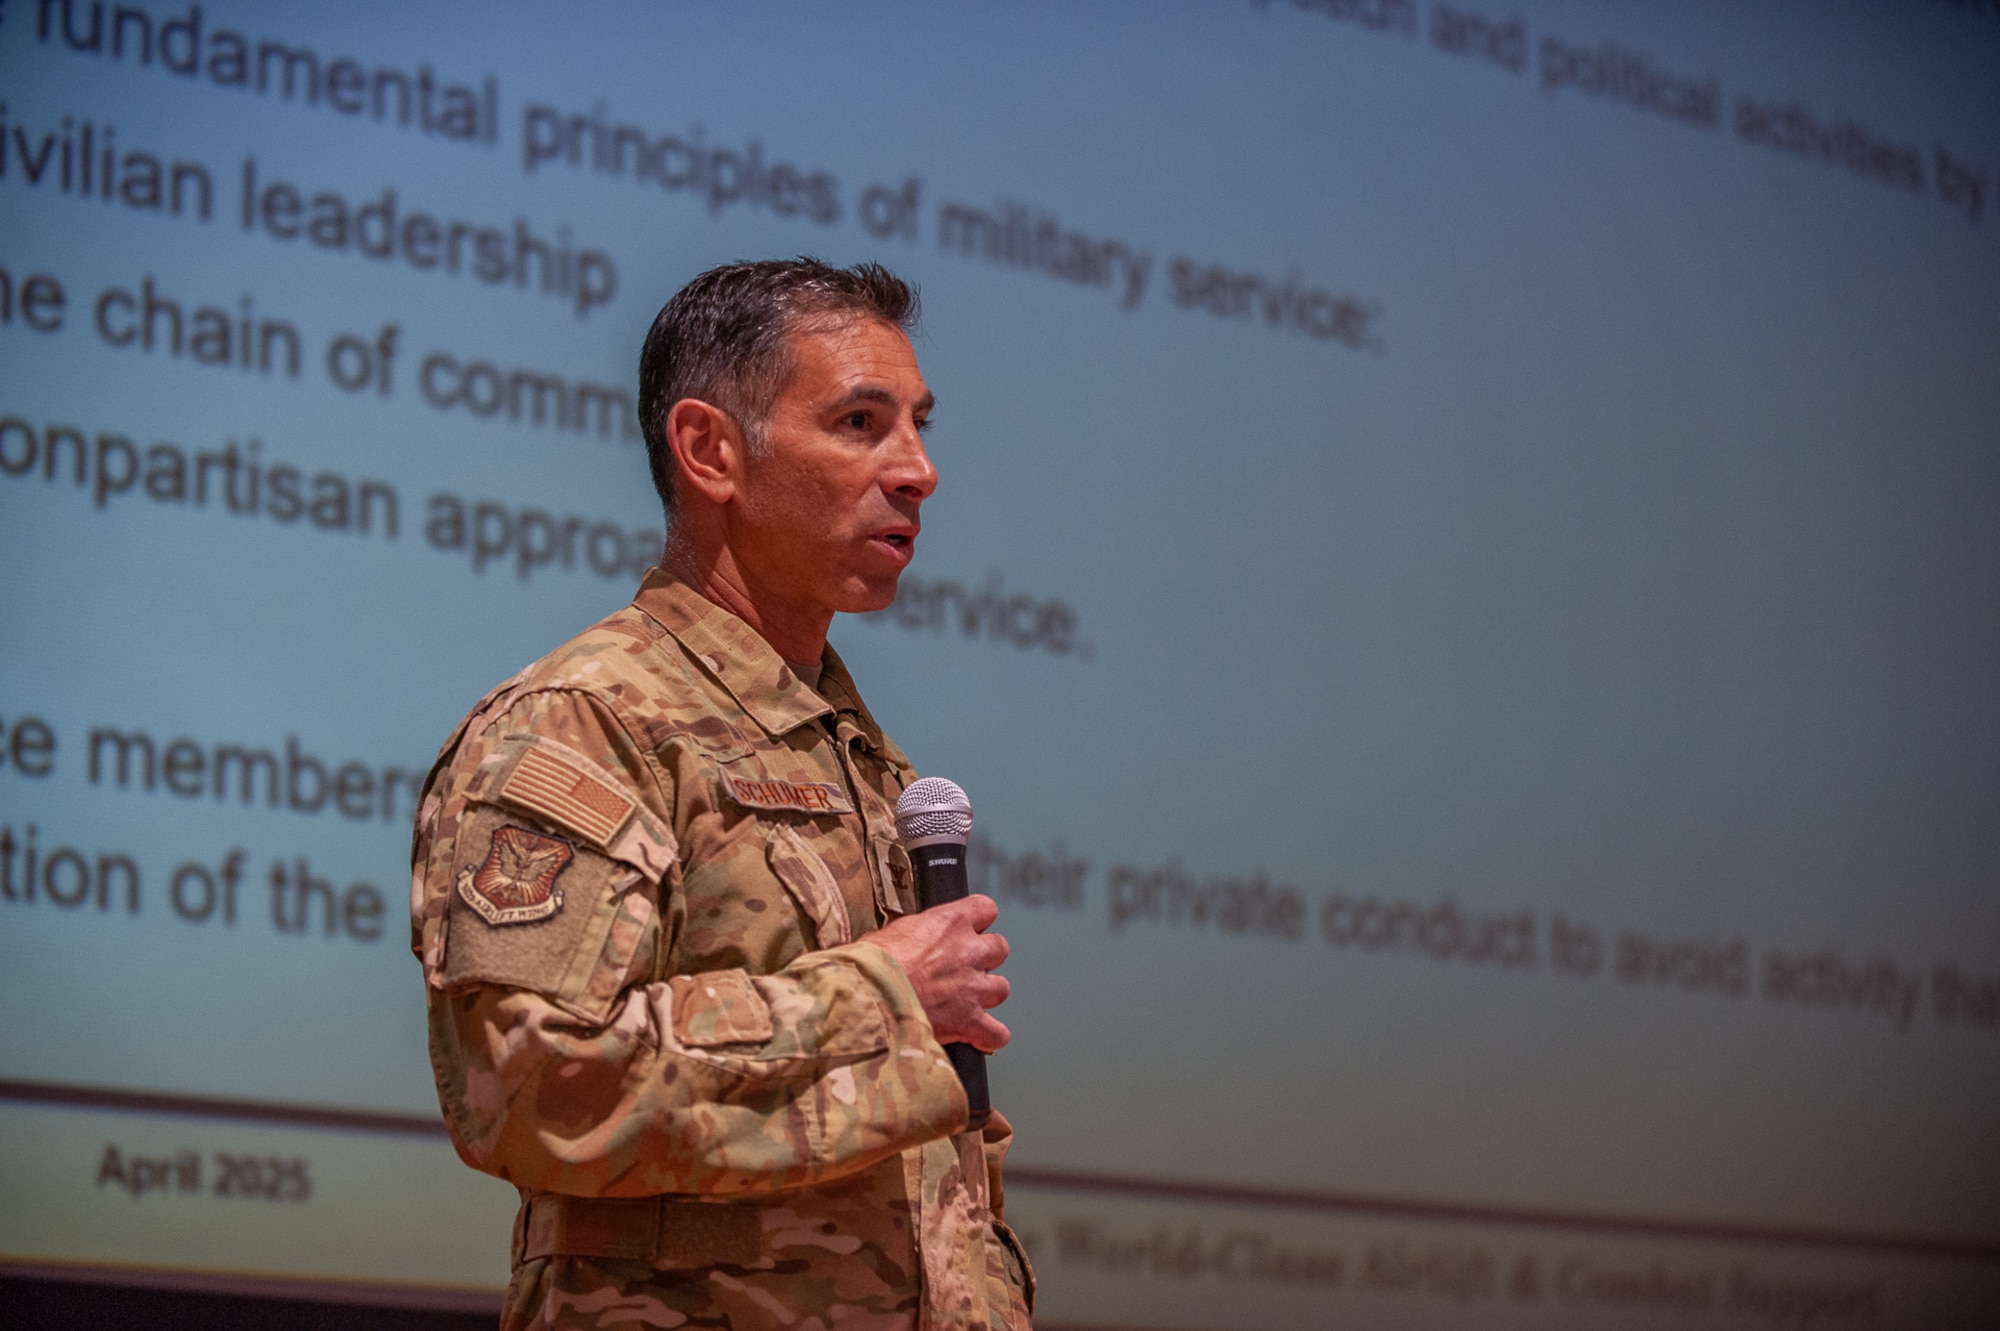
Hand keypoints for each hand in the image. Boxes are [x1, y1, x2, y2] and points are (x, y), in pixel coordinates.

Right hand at [868, 895, 1010, 1052]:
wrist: (870, 998)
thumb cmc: (871, 965)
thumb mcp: (889, 933)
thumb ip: (913, 936)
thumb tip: (909, 943)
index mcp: (950, 922)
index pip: (985, 909)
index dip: (978, 920)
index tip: (969, 929)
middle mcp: (969, 952)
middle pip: (999, 949)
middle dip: (985, 959)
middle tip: (963, 968)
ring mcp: (973, 987)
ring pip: (1001, 988)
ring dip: (986, 996)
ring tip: (966, 1003)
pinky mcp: (969, 1020)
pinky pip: (996, 1033)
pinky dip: (990, 1036)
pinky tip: (979, 1037)